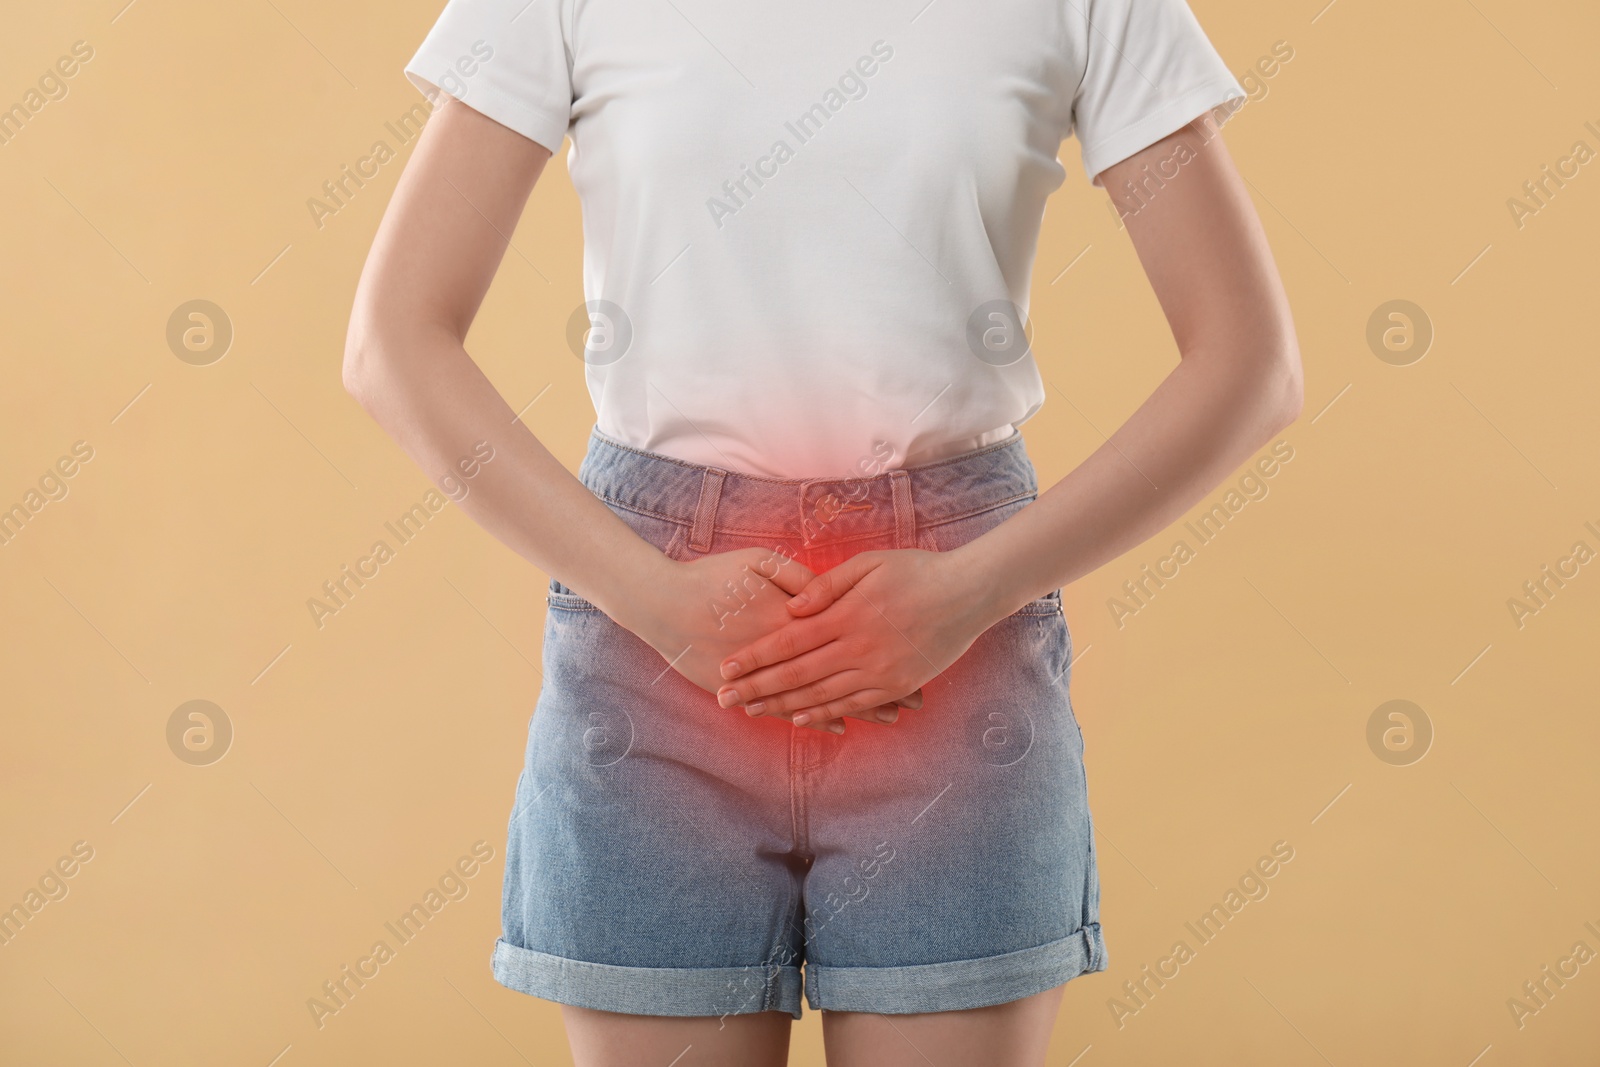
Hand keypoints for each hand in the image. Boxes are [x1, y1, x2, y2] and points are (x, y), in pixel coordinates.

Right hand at [620, 546, 919, 731]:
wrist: (661, 605)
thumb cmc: (710, 577)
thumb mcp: (757, 562)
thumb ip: (797, 578)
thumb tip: (828, 592)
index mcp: (789, 619)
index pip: (846, 636)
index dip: (880, 647)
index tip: (915, 655)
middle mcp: (781, 654)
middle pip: (842, 673)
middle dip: (881, 688)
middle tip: (917, 699)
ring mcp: (764, 676)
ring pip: (820, 697)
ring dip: (857, 708)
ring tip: (893, 716)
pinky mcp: (746, 691)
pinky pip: (788, 709)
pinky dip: (815, 717)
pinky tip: (838, 725)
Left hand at [714, 546, 1009, 726]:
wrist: (970, 592)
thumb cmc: (918, 570)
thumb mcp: (870, 564)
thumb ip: (827, 586)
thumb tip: (792, 607)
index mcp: (847, 614)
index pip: (789, 641)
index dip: (756, 657)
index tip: (727, 668)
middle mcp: (859, 648)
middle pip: (797, 674)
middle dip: (758, 689)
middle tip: (725, 700)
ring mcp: (879, 670)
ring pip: (821, 695)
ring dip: (783, 706)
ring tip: (752, 712)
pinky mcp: (896, 685)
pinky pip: (854, 705)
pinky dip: (825, 714)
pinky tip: (801, 719)